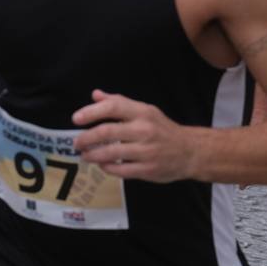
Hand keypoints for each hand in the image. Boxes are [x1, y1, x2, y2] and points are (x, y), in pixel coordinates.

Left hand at [72, 90, 195, 182]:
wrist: (190, 151)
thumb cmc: (162, 129)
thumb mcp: (145, 111)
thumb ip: (119, 103)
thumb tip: (95, 95)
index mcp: (142, 112)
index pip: (113, 107)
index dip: (91, 112)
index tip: (76, 119)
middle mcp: (144, 130)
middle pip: (108, 131)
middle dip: (87, 138)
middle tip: (77, 142)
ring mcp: (147, 151)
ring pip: (111, 152)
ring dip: (93, 154)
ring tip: (85, 155)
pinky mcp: (148, 169)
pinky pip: (121, 170)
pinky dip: (107, 168)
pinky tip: (101, 165)